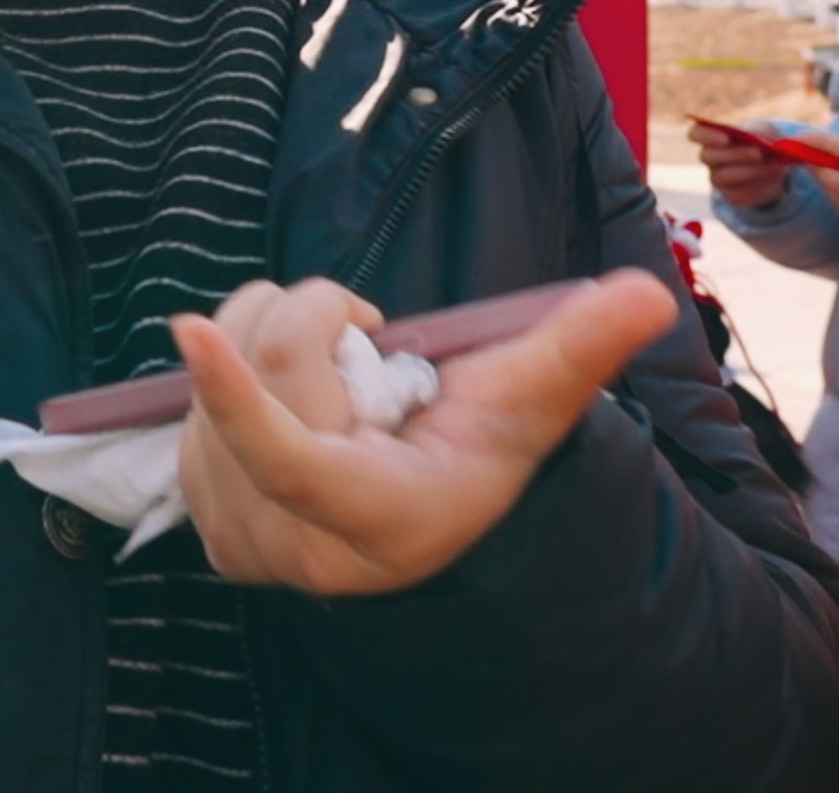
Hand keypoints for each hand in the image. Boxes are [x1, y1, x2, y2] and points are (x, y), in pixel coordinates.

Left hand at [170, 272, 679, 595]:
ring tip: (335, 383)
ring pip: (215, 375)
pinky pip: (187, 403)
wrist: (422, 521)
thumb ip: (579, 346)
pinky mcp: (203, 518)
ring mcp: (239, 539)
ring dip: (266, 337)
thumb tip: (651, 293)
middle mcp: (297, 546)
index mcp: (378, 518)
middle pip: (265, 369)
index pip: (290, 459)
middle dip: (314, 316)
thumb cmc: (477, 452)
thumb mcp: (527, 403)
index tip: (190, 326)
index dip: (237, 393)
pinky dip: (234, 368)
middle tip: (371, 348)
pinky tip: (289, 398)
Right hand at [690, 119, 794, 211]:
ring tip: (772, 166)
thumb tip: (768, 144)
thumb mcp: (766, 131)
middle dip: (735, 154)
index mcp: (711, 136)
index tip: (726, 137)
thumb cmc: (763, 139)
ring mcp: (717, 178)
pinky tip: (772, 176)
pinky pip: (737, 192)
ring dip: (748, 170)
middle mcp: (709, 157)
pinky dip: (756, 185)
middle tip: (759, 153)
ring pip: (723, 177)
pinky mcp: (731, 195)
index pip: (695, 134)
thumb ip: (763, 135)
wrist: (773, 163)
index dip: (706, 136)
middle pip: (709, 157)